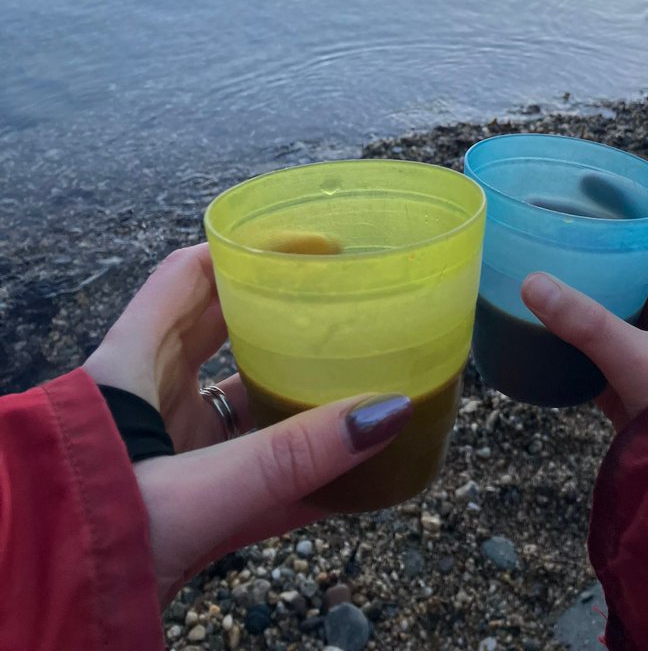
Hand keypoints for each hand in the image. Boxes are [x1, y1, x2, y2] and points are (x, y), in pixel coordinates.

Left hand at [84, 243, 410, 604]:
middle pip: (224, 334)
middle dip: (282, 317)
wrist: (47, 616)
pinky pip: (248, 478)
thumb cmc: (92, 531)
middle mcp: (147, 399)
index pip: (192, 277)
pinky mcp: (180, 508)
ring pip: (241, 408)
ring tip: (360, 385)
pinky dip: (295, 476)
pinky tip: (349, 481)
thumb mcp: (192, 491)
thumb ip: (288, 458)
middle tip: (347, 307)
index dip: (248, 252)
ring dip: (294, 399)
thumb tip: (387, 411)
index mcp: (131, 365)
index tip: (312, 246)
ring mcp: (165, 454)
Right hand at [521, 218, 647, 429]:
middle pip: (630, 261)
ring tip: (538, 261)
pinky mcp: (623, 378)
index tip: (598, 179)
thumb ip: (586, 324)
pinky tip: (537, 322)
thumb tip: (531, 283)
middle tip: (552, 219)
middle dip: (596, 240)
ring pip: (609, 300)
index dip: (636, 201)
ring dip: (580, 283)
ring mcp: (643, 346)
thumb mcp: (634, 358)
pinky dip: (568, 328)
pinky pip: (592, 340)